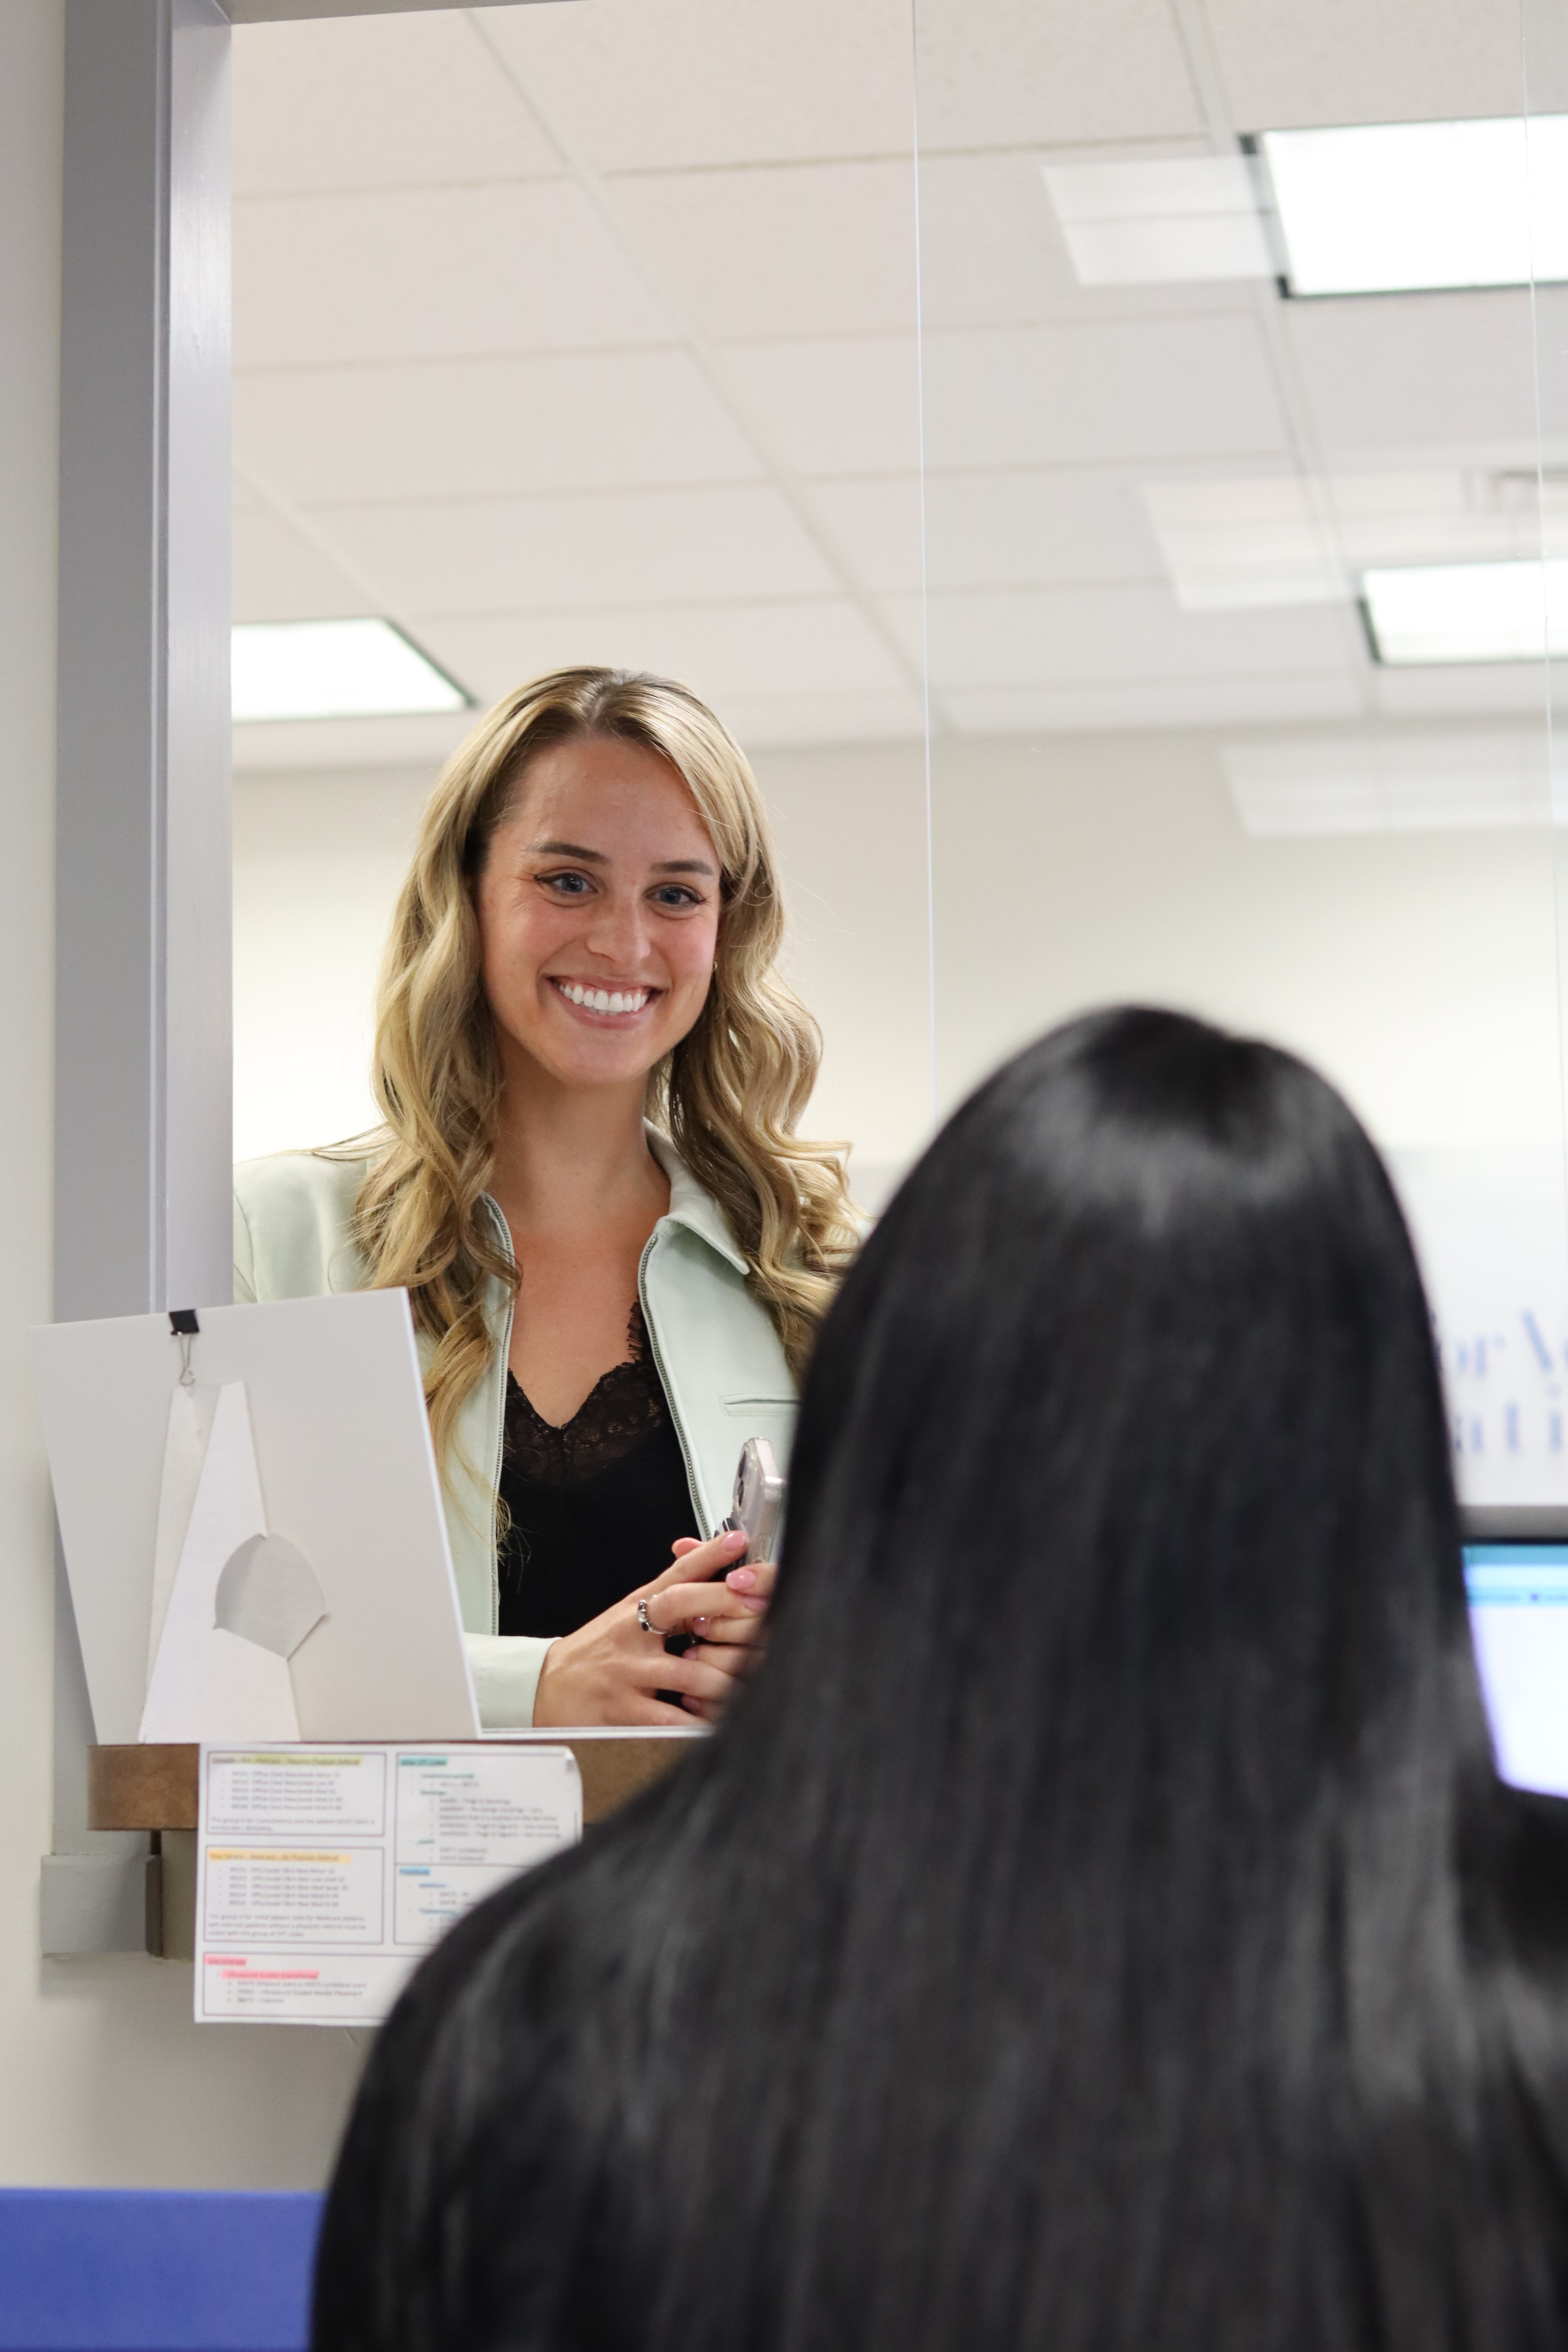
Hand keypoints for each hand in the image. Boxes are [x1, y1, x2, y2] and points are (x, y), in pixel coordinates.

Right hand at [531, 1528, 774, 1726]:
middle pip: (684, 1607)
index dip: (709, 1556)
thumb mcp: (628, 1613)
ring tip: (759, 1683)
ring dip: (730, 1680)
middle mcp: (633, 1634)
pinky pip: (672, 1719)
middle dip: (730, 1610)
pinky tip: (723, 1724)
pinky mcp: (624, 1711)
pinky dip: (701, 1724)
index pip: (677, 1573)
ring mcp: (628, 1672)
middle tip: (768, 1617)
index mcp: (637, 1607)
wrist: (546, 1688)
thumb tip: (708, 1555)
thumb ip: (667, 1590)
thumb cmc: (597, 1651)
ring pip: (691, 1673)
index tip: (739, 1542)